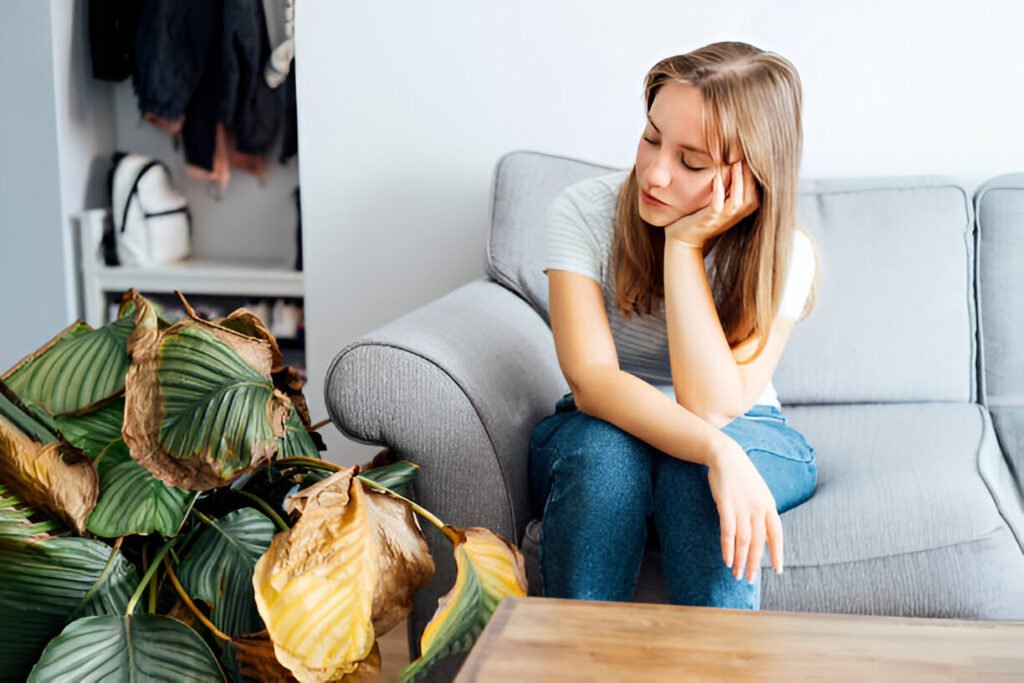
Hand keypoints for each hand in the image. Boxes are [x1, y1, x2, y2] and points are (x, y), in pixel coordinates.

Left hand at [663, 159, 759, 248]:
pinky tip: (716, 178)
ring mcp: (721, 219)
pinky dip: (718, 191)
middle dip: (751, 178)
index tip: (754, 160)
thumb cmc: (701, 217)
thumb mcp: (719, 204)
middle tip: (747, 158)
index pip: (756, 195)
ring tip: (737, 164)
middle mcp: (733, 217)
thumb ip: (729, 191)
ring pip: (738, 201)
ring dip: (739, 181)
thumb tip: (736, 166)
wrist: (684, 238)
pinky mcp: (707, 220)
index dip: (757, 179)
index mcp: (738, 212)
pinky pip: (717, 206)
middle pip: (752, 198)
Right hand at [706, 434, 783, 580]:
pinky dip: (728, 549)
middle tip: (750, 580)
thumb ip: (762, 511)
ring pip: (744, 542)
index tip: (778, 570)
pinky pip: (728, 533)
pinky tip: (727, 560)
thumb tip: (765, 533)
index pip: (776, 535)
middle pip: (759, 543)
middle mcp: (758, 509)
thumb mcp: (759, 492)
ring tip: (737, 575)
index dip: (777, 554)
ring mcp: (742, 508)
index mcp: (769, 505)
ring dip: (741, 561)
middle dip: (755, 564)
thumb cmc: (742, 475)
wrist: (726, 456)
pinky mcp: (726, 506)